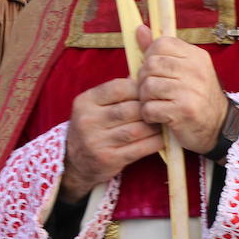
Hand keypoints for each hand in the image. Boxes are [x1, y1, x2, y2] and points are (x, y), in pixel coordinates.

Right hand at [62, 77, 160, 202]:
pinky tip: (161, 139)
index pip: (119, 88)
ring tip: (164, 123)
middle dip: (150, 109)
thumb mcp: (94, 106)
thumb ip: (116, 93)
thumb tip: (146, 78)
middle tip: (163, 108)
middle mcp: (88, 121)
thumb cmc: (92, 127)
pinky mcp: (108, 159)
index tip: (150, 93)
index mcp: (85, 102)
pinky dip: (155, 142)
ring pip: (137, 129)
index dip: (140, 89)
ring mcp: (97, 141)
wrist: (74, 161)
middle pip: (130, 109)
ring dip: (155, 126)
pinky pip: (139, 149)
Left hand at [134, 26, 230, 153]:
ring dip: (146, 99)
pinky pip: (150, 108)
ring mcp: (191, 90)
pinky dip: (149, 115)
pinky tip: (159, 117)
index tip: (156, 71)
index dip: (150, 57)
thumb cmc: (197, 97)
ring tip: (156, 104)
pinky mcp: (184, 111)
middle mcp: (195, 70)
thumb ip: (161, 51)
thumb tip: (140, 29)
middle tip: (153, 92)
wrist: (219, 127)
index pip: (161, 44)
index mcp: (195, 56)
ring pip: (147, 87)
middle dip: (145, 80)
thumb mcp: (185, 69)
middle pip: (150, 65)